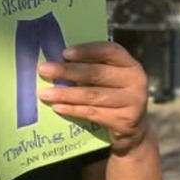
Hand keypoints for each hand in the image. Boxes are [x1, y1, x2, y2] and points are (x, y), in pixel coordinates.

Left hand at [37, 41, 148, 155]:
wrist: (131, 129)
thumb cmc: (113, 96)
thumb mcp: (110, 78)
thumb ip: (92, 67)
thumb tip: (57, 62)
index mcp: (130, 64)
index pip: (109, 51)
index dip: (87, 50)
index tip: (64, 53)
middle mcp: (135, 80)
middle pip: (97, 73)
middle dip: (67, 71)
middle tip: (44, 70)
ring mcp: (133, 102)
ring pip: (92, 95)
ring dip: (65, 94)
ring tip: (44, 93)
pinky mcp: (125, 121)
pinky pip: (93, 113)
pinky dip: (73, 110)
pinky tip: (57, 108)